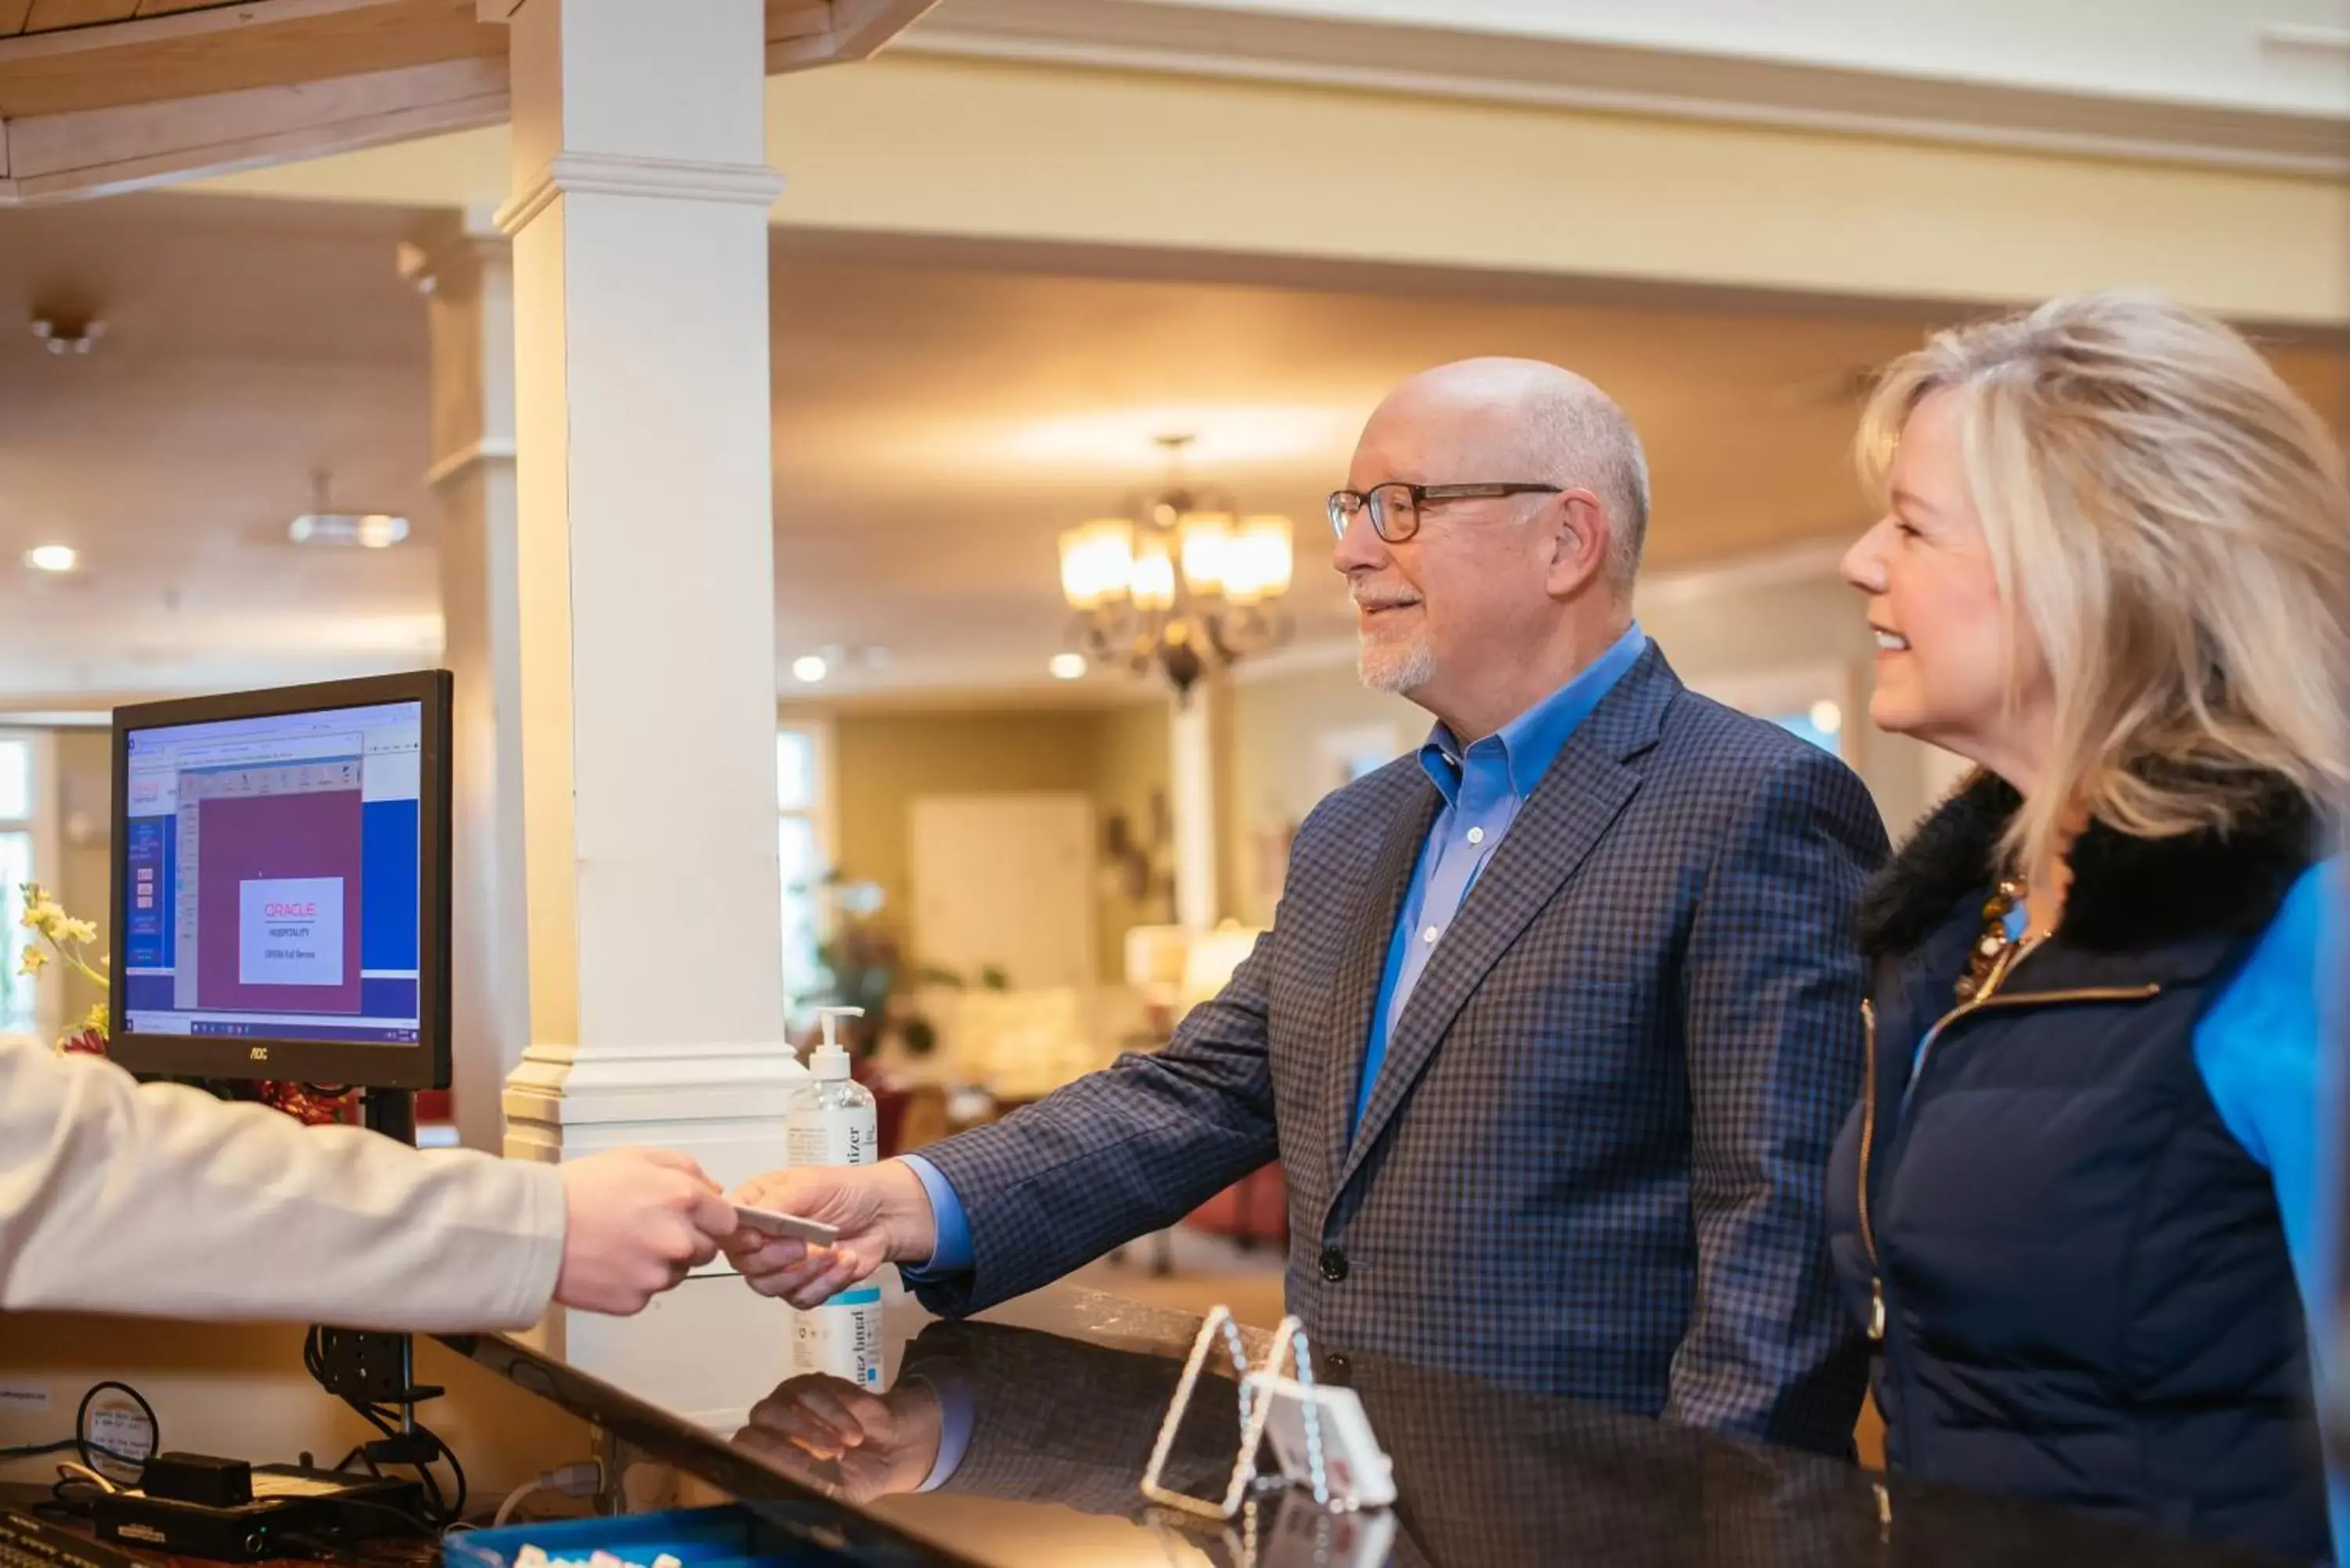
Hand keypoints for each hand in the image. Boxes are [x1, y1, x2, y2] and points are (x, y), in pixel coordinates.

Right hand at [554, 1148, 736, 1315]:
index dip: (710, 1218)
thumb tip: (715, 1192)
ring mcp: (657, 1275)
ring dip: (662, 1263)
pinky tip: (610, 1265)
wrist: (534, 1230)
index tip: (692, 1217)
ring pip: (678, 1273)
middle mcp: (678, 1239)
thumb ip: (685, 1170)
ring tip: (623, 1246)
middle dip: (687, 1240)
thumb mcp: (636, 1157)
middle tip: (649, 1230)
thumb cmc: (582, 1187)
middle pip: (706, 1250)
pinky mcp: (635, 1302)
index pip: (727, 1220)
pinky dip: (635, 1283)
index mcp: (683, 1198)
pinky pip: (648, 1293)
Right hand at [723, 1160, 936, 1308]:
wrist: (887, 1214)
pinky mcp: (804, 1285)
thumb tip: (748, 1218)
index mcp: (757, 1205)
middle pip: (744, 1264)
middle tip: (803, 1246)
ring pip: (769, 1287)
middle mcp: (762, 1237)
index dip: (739, 1239)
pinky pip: (800, 1298)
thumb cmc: (848, 1190)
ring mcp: (781, 1265)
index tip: (761, 1239)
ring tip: (833, 1253)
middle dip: (776, 1259)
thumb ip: (779, 1201)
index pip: (728, 1229)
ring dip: (804, 1273)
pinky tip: (846, 1262)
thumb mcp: (812, 1184)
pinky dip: (826, 1283)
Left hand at [734, 1374, 943, 1503]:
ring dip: (818, 1427)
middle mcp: (768, 1426)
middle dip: (797, 1438)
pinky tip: (854, 1433)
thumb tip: (784, 1473)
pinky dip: (836, 1414)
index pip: (743, 1448)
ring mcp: (788, 1400)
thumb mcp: (832, 1490)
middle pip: (762, 1418)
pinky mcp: (813, 1382)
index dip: (763, 1454)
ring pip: (786, 1402)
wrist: (888, 1449)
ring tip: (848, 1446)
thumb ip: (806, 1481)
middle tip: (832, 1454)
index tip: (795, 1468)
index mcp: (764, 1457)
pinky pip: (815, 1390)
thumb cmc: (852, 1477)